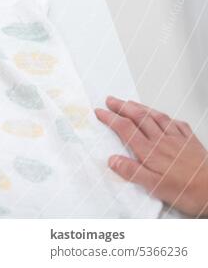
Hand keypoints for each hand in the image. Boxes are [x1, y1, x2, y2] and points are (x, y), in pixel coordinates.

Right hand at [96, 96, 207, 216]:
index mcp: (151, 152)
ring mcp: (178, 140)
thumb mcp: (156, 187)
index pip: (126, 129)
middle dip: (123, 107)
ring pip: (156, 117)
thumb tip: (113, 160)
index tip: (100, 112)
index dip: (111, 118)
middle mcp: (163, 141)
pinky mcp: (192, 142)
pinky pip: (177, 124)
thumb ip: (132, 172)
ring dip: (141, 108)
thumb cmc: (188, 191)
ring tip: (131, 103)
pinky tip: (164, 117)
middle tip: (111, 100)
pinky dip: (166, 117)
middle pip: (139, 117)